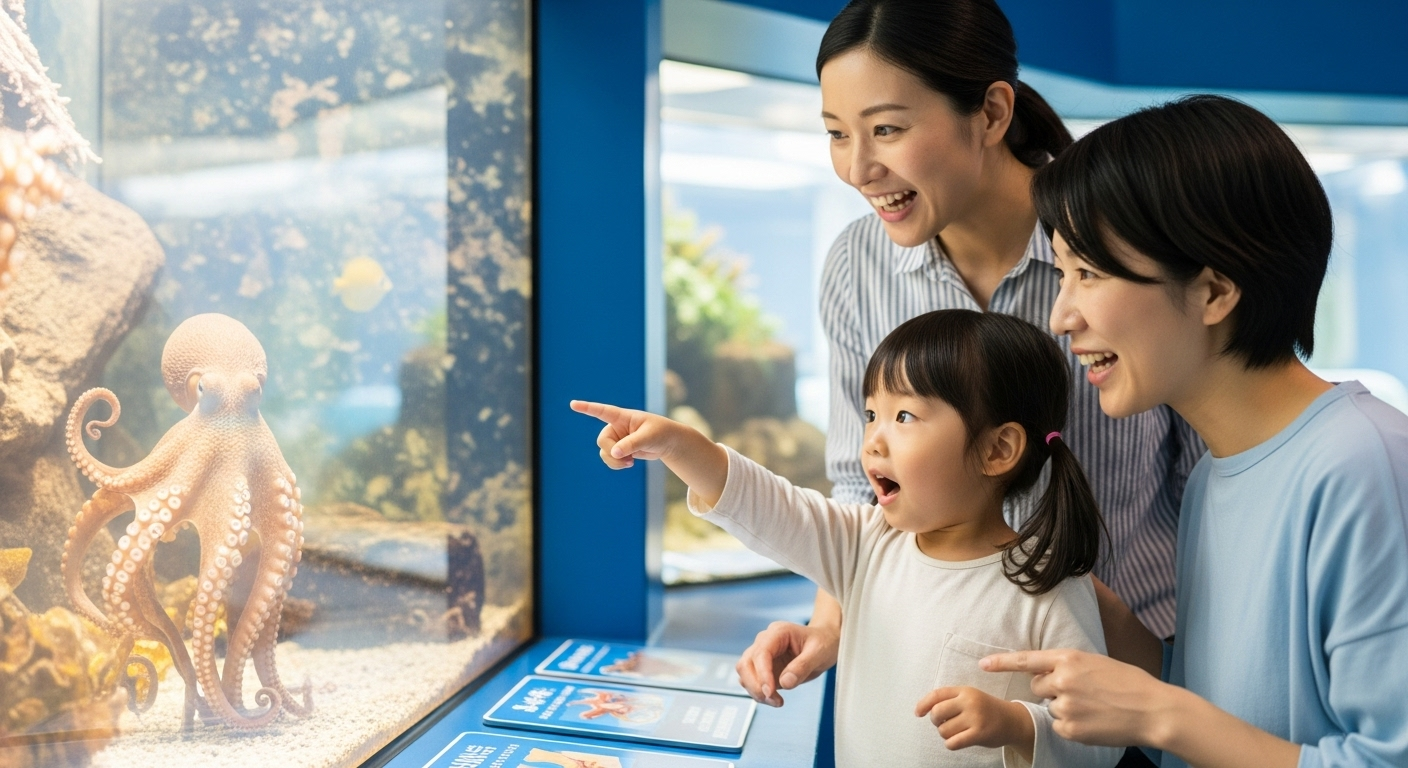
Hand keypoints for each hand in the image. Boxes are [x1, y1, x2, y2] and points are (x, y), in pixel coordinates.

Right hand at [570, 400, 727, 503]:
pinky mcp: (619, 449)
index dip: (587, 408)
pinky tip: (629, 464)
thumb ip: (631, 444)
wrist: (667, 442)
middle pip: (603, 441)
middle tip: (627, 460)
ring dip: (614, 461)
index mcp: (623, 417)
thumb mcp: (648, 437)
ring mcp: (617, 438)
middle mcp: (616, 426)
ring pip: (604, 452)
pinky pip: (610, 459)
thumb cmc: (660, 433)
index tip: (573, 404)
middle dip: (612, 452)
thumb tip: (615, 454)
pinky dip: (616, 464)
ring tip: (630, 463)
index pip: (602, 411)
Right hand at [736, 620, 839, 706]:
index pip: (761, 653)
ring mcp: (763, 655)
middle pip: (746, 663)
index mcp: (778, 632)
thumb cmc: (823, 642)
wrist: (826, 642)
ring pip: (745, 673)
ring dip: (756, 691)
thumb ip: (802, 666)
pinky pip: (752, 682)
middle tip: (773, 699)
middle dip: (755, 685)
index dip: (762, 674)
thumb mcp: (819, 652)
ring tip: (777, 701)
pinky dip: (759, 693)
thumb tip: (785, 682)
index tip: (770, 692)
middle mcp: (765, 641)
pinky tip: (775, 699)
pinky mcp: (764, 668)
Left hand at [914, 687, 1033, 754]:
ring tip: (956, 732)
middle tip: (943, 724)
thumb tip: (923, 710)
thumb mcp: (970, 697)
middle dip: (936, 721)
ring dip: (946, 734)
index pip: (937, 694)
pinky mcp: (979, 734)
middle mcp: (970, 702)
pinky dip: (951, 744)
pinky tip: (958, 741)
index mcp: (965, 690)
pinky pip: (953, 742)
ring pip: (944, 730)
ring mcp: (975, 717)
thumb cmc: (986, 710)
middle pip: (937, 712)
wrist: (1012, 721)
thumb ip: (950, 699)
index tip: (918, 713)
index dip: (923, 704)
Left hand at [979, 649, 1171, 746]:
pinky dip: (1071, 725)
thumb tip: (1050, 672)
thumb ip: (1070, 665)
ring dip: (1064, 707)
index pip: (1026, 659)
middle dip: (1049, 688)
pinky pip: (1058, 725)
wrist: (1153, 710)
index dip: (1002, 663)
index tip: (983, 665)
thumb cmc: (1130, 684)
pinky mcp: (1070, 728)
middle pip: (1036, 685)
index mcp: (1069, 658)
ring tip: (1092, 707)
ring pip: (1049, 706)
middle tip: (1078, 691)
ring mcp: (1065, 706)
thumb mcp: (1097, 662)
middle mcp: (1062, 680)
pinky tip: (1092, 721)